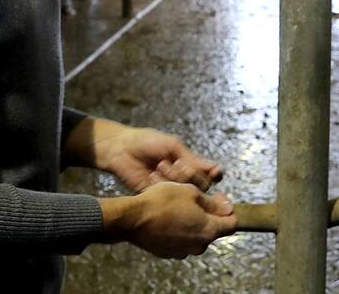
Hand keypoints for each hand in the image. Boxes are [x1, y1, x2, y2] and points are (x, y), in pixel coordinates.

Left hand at [78, 120, 223, 191]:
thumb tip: (217, 170)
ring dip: (175, 178)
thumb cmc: (147, 142)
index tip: (214, 172)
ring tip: (160, 166)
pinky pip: (169, 196)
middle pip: (201, 186)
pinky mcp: (157, 197)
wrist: (121, 149)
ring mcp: (171, 188)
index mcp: (188, 163)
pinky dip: (162, 184)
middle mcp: (182, 178)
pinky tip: (152, 175)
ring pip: (186, 192)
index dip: (213, 175)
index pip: (209, 174)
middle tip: (175, 163)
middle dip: (190, 174)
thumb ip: (193, 160)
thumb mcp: (173, 146)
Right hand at [100, 181, 236, 258]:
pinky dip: (179, 229)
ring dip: (193, 221)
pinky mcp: (168, 252)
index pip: (231, 224)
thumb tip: (226, 208)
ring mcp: (183, 251)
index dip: (227, 208)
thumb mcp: (190, 192)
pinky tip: (169, 217)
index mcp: (208, 230)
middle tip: (196, 198)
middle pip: (213, 230)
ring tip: (180, 206)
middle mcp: (198, 245)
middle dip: (208, 214)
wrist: (134, 219)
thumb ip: (212, 203)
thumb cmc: (162, 202)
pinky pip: (181, 240)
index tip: (217, 197)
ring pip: (196, 235)